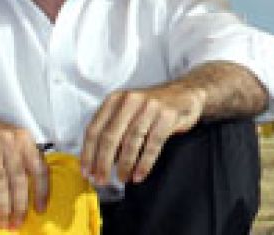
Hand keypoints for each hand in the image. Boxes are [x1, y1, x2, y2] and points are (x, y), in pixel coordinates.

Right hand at [0, 107, 47, 229]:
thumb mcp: (7, 141)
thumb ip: (18, 159)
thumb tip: (27, 192)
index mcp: (23, 138)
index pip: (39, 167)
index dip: (42, 190)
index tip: (41, 208)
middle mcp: (10, 139)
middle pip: (19, 177)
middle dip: (20, 203)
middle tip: (18, 222)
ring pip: (0, 181)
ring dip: (2, 204)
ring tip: (3, 219)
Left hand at [81, 85, 203, 185]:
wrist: (186, 94)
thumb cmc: (153, 107)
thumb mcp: (128, 110)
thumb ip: (112, 128)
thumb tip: (97, 160)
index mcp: (115, 99)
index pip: (95, 129)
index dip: (88, 154)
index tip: (87, 172)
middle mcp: (130, 100)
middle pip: (110, 137)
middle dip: (103, 163)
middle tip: (101, 180)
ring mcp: (150, 107)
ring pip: (131, 142)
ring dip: (124, 165)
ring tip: (123, 178)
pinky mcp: (167, 116)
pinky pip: (152, 144)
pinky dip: (144, 163)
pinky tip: (139, 174)